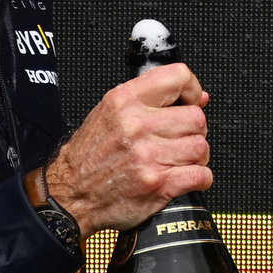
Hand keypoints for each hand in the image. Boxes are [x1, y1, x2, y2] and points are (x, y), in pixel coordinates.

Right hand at [39, 63, 211, 235]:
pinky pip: (202, 175)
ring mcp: (148, 156)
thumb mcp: (109, 113)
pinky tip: (185, 177)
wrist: (70, 195)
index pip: (177, 77)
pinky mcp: (158, 184)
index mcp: (125, 102)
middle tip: (180, 139)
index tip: (192, 100)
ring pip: (201, 147)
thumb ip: (149, 100)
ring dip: (196, 156)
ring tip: (179, 160)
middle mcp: (137, 125)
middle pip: (196, 118)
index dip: (191, 88)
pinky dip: (201, 179)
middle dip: (194, 130)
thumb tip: (197, 97)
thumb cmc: (90, 156)